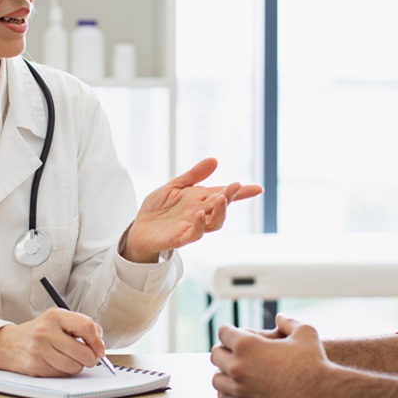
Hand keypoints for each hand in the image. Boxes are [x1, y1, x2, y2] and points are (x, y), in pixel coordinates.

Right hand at [0, 309, 107, 376]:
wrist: (8, 344)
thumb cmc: (39, 332)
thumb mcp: (58, 321)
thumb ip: (81, 328)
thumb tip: (100, 346)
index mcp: (55, 315)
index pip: (87, 327)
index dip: (97, 341)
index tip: (100, 349)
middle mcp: (46, 331)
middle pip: (83, 352)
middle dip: (90, 358)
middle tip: (87, 357)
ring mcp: (40, 349)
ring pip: (74, 367)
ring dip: (76, 366)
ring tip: (68, 358)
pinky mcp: (36, 365)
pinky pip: (62, 374)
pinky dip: (64, 372)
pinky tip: (56, 363)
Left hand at [122, 157, 263, 262]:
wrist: (139, 229)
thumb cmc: (158, 209)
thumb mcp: (175, 186)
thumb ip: (194, 175)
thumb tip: (215, 160)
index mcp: (201, 199)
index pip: (225, 194)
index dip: (242, 192)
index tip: (258, 188)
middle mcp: (200, 213)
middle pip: (222, 207)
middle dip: (230, 197)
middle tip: (235, 187)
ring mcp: (192, 226)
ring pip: (214, 223)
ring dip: (219, 211)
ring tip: (220, 198)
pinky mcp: (180, 238)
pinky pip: (194, 234)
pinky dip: (199, 225)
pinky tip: (198, 214)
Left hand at [210, 314, 332, 397]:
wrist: (321, 396)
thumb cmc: (314, 362)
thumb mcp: (304, 332)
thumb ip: (288, 322)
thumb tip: (281, 318)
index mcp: (247, 345)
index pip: (224, 333)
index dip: (229, 331)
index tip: (233, 333)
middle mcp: (238, 367)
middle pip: (216, 355)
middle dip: (224, 350)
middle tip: (231, 350)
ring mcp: (240, 389)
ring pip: (217, 379)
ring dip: (223, 372)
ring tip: (233, 369)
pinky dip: (228, 391)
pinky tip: (238, 387)